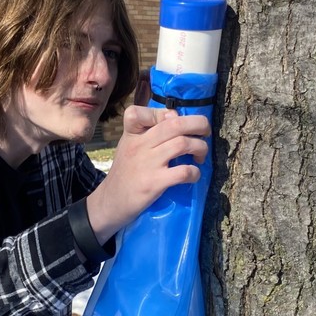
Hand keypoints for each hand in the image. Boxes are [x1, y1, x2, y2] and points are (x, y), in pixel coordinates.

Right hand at [85, 105, 210, 243]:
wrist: (110, 204)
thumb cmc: (125, 174)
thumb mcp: (129, 146)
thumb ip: (148, 131)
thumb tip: (175, 116)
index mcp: (131, 135)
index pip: (139, 112)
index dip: (164, 112)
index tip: (175, 122)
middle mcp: (139, 146)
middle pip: (174, 123)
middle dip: (198, 124)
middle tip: (205, 133)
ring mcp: (147, 164)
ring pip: (183, 144)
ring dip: (200, 148)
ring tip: (200, 156)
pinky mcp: (154, 183)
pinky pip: (183, 171)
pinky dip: (195, 172)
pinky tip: (193, 176)